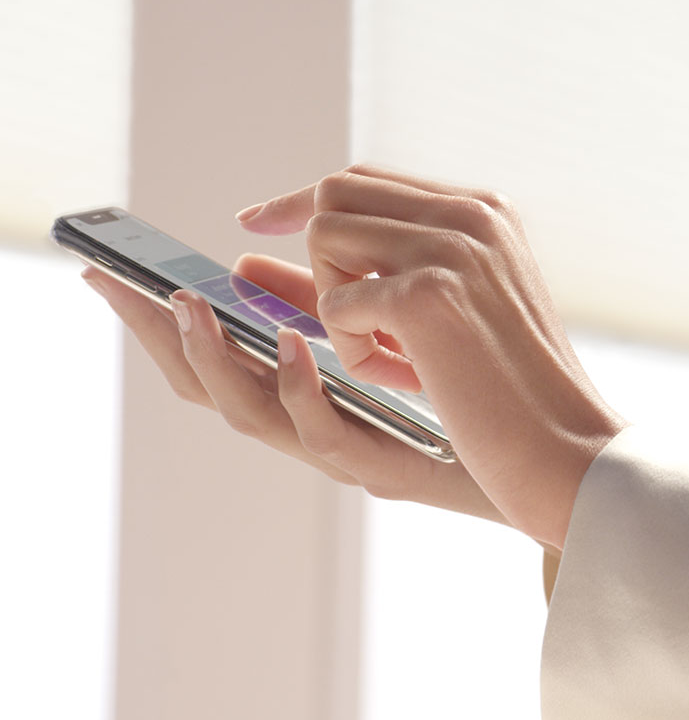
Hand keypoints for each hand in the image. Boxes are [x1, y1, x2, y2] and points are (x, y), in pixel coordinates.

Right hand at [80, 253, 509, 526]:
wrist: (546, 457)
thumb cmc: (469, 384)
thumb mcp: (386, 325)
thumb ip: (320, 293)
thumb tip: (255, 252)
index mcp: (308, 392)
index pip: (217, 357)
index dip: (163, 318)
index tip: (122, 270)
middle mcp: (312, 424)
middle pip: (209, 387)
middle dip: (152, 336)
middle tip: (111, 283)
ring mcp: (345, 450)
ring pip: (251, 414)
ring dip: (212, 357)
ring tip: (187, 306)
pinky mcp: (388, 467)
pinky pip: (325, 432)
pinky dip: (298, 386)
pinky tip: (296, 339)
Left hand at [237, 165, 626, 549]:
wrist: (566, 446)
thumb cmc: (511, 386)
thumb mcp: (461, 306)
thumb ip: (399, 264)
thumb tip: (303, 240)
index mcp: (482, 210)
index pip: (367, 179)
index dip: (303, 198)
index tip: (257, 219)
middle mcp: (469, 213)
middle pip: (336, 192)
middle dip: (311, 250)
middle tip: (317, 303)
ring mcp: (450, 247)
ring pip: (326, 237)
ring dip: (337, 305)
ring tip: (385, 353)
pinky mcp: (427, 295)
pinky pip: (337, 305)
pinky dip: (353, 349)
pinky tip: (405, 378)